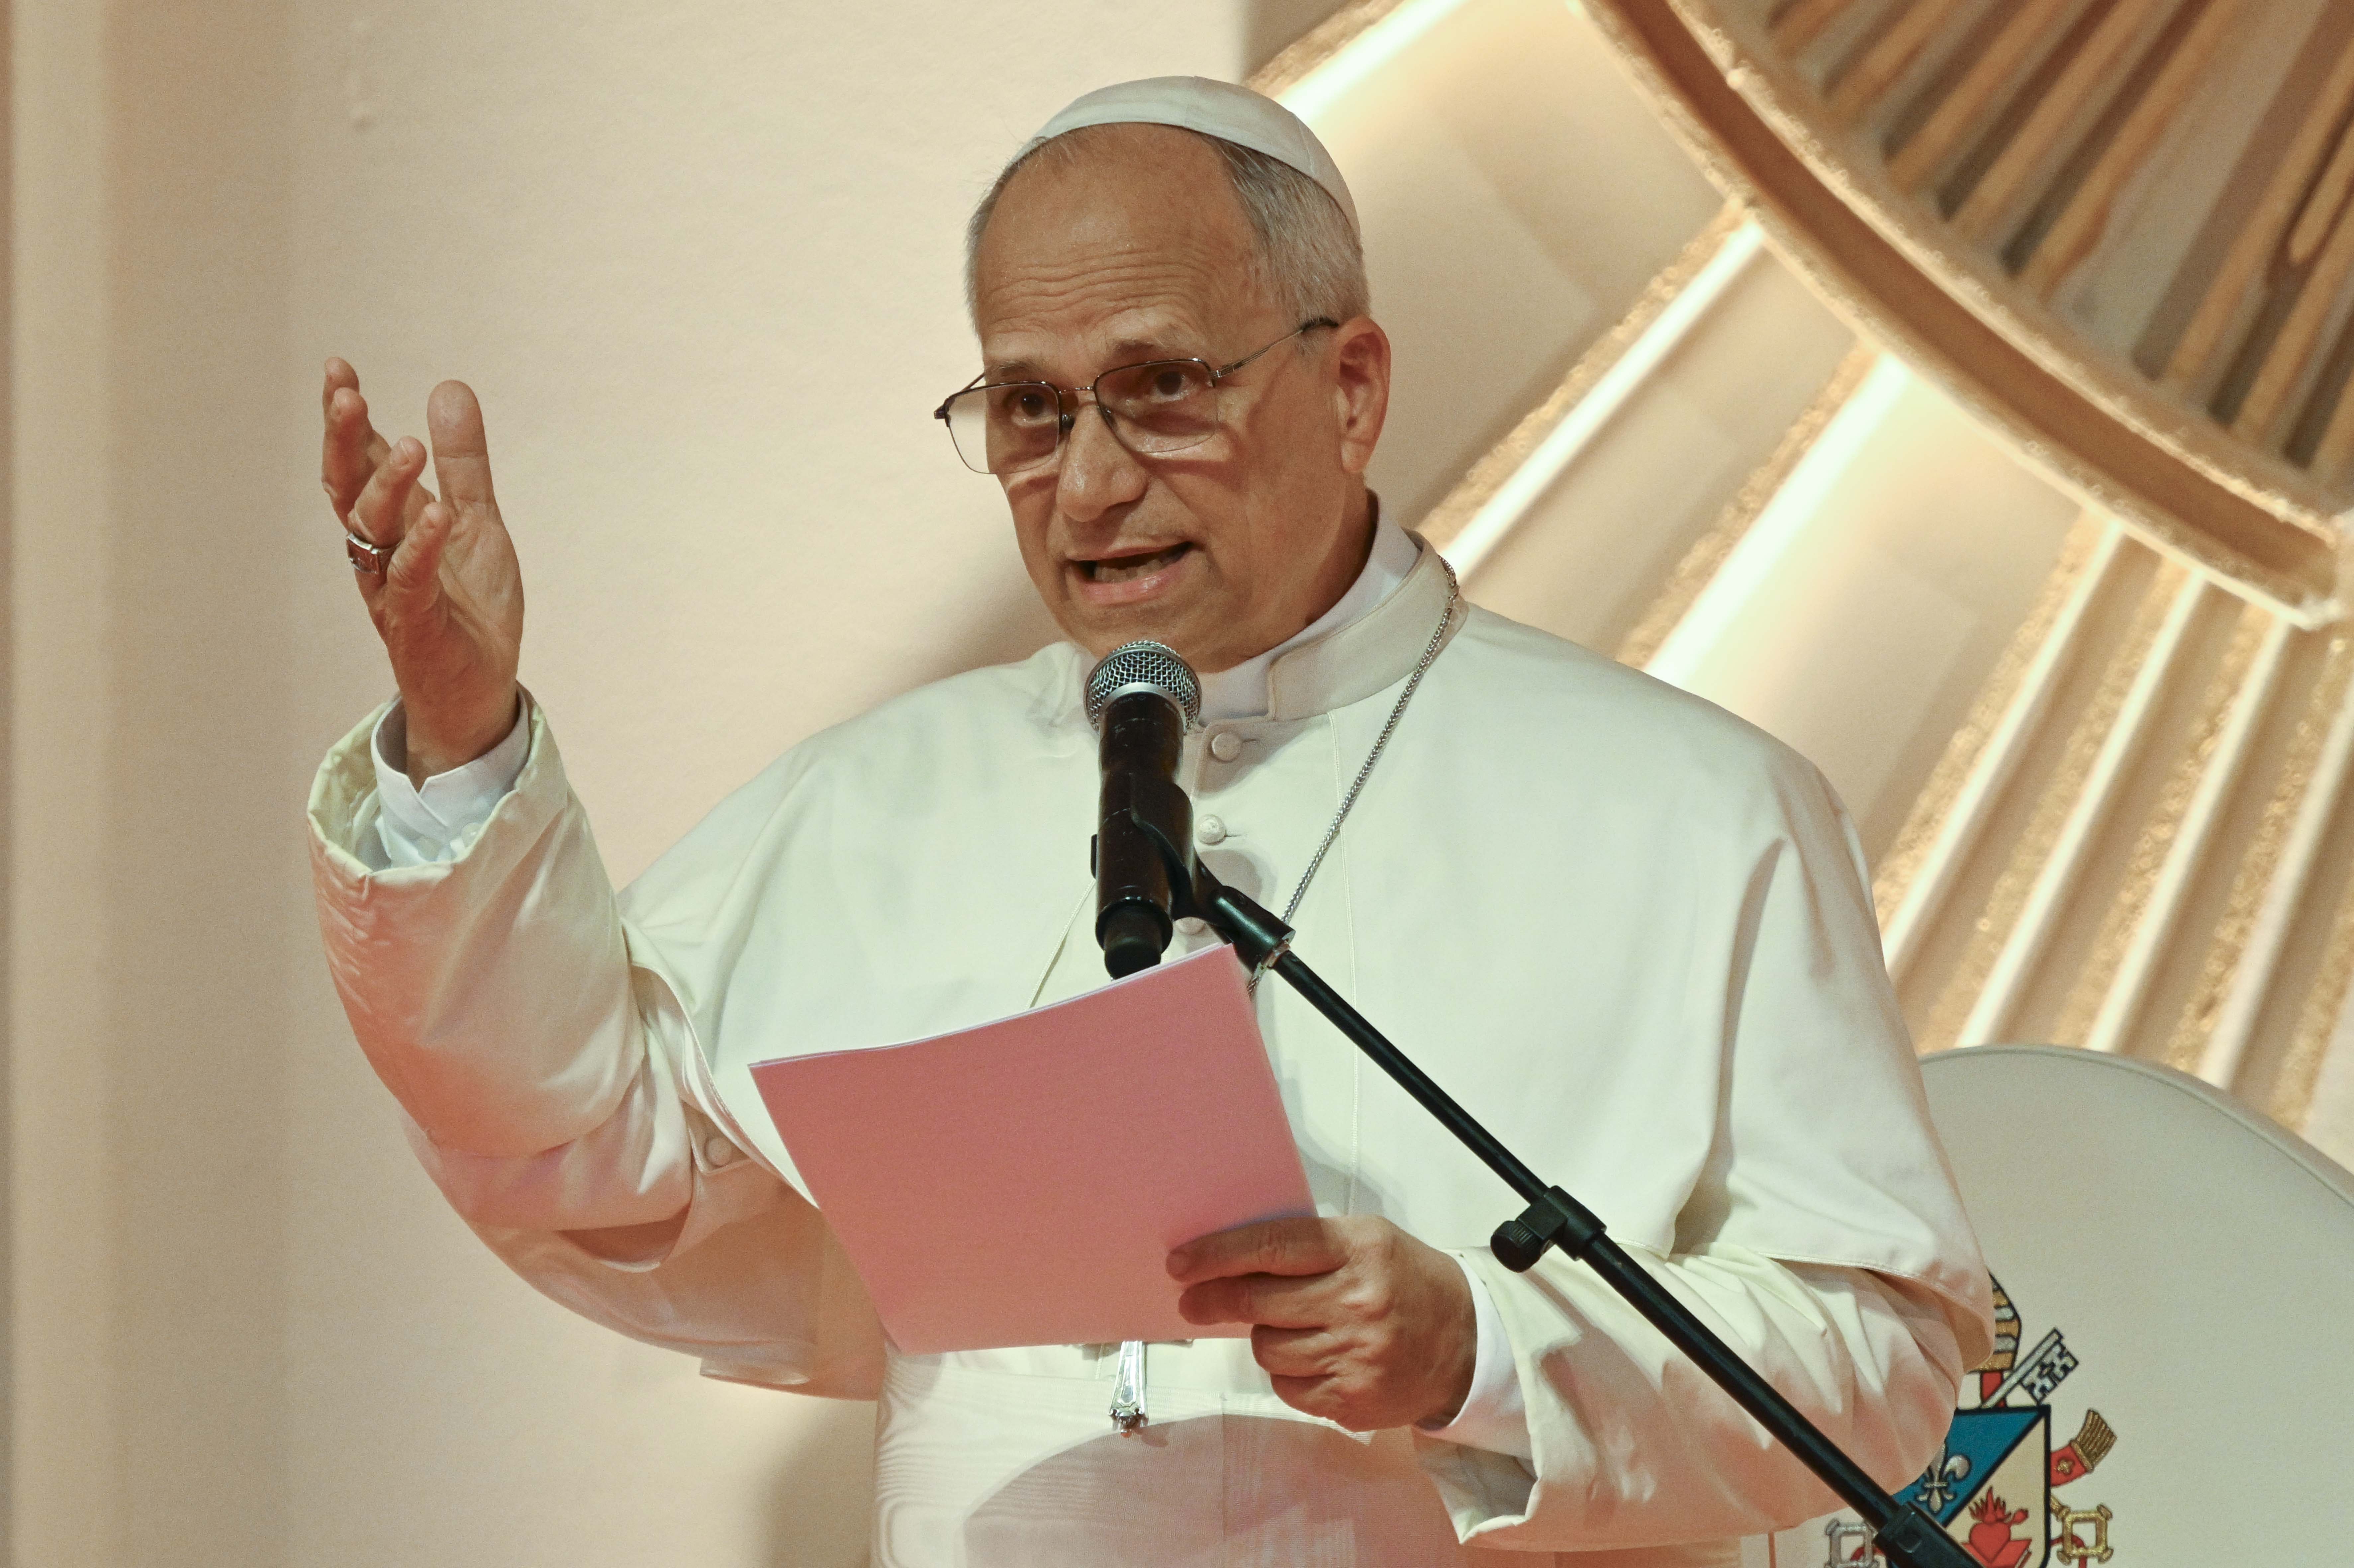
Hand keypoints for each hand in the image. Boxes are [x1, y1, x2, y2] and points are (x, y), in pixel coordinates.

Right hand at [321, 359, 523, 781]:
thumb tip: (449, 388)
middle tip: (347, 394)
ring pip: (372, 530)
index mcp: (389, 525)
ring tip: (408, 446)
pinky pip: (411, 578)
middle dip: (343, 441)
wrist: (479, 687)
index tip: (338, 370)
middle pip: (346, 488)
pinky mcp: (416, 622)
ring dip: (386, 485)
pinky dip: (421, 546)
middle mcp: (378, 552)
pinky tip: (436, 514)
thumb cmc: (469, 606)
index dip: (344, 419)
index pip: (355, 463)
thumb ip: (463, 462)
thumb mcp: (475, 519)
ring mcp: (392, 587)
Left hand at [1170, 1215, 1476, 1430]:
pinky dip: (1288, 1372)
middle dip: (1213, 1299)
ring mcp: (1356, 1355)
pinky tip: (1312, 1357)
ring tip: (1289, 1326)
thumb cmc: (1405, 1281)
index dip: (1218, 1256)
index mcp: (1359, 1250)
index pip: (1272, 1248)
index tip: (1181, 1264)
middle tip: (1192, 1300)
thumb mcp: (1366, 1241)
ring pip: (1267, 1348)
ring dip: (1264, 1336)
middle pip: (1258, 1302)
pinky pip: (1287, 1386)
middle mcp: (1359, 1301)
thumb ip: (1306, 1246)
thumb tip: (1228, 1259)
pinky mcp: (1353, 1399)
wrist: (1466, 1342)